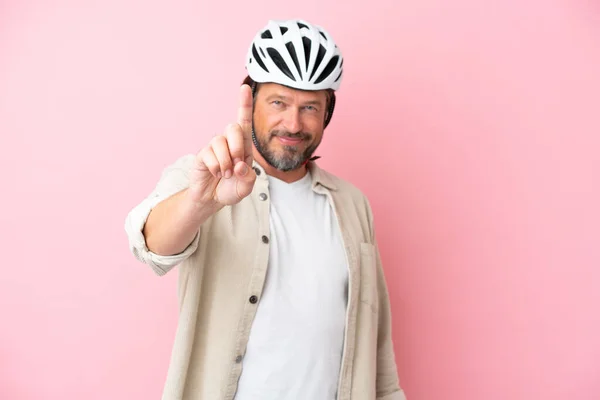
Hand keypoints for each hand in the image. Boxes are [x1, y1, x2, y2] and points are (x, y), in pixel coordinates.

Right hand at [188, 84, 256, 206]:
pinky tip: (216, 174)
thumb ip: (248, 177)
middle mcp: (229, 143)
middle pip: (233, 127)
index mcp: (243, 146)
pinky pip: (209, 155)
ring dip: (225, 162)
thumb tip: (239, 164)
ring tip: (226, 174)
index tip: (245, 87)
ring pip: (220, 142)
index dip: (244, 104)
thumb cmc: (231, 189)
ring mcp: (214, 147)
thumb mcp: (246, 187)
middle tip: (237, 166)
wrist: (212, 199)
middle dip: (237, 147)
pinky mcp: (203, 154)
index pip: (244, 122)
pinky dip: (215, 168)